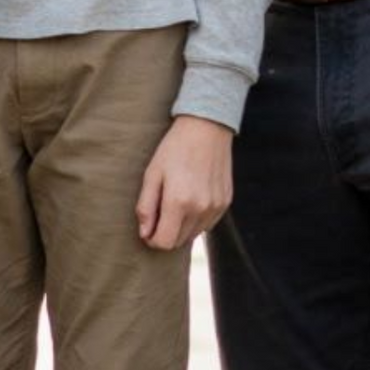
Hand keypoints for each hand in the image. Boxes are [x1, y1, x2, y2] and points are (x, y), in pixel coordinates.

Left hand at [136, 115, 233, 250]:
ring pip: (194, 235)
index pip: (164, 242)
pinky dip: (197, 219)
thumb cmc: (175, 148)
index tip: (148, 229)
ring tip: (177, 203)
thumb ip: (146, 206)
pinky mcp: (225, 202)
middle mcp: (200, 209)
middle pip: (179, 242)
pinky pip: (208, 224)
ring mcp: (215, 207)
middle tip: (160, 213)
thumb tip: (144, 233)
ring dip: (182, 228)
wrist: (207, 126)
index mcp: (178, 202)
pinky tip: (192, 198)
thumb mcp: (152, 173)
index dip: (152, 239)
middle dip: (166, 233)